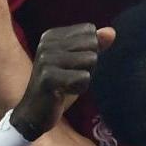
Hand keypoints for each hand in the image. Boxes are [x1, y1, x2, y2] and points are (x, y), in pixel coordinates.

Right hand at [12, 23, 110, 142]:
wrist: (34, 114)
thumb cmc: (60, 86)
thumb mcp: (79, 62)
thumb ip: (95, 45)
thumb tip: (111, 32)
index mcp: (51, 36)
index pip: (90, 32)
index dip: (89, 51)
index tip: (70, 65)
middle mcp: (46, 44)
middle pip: (92, 45)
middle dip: (88, 65)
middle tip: (68, 77)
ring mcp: (46, 60)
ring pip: (91, 59)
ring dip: (84, 77)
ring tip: (65, 84)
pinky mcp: (48, 77)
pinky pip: (84, 77)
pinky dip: (79, 88)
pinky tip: (63, 93)